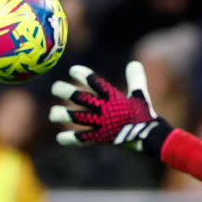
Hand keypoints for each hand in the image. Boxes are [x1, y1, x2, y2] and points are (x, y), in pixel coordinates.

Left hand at [49, 61, 170, 150]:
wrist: (150, 136)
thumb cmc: (144, 114)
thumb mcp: (140, 94)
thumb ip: (135, 78)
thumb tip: (134, 62)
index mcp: (113, 97)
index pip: (95, 82)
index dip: (82, 75)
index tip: (73, 70)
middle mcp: (105, 109)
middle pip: (81, 98)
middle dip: (66, 92)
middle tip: (55, 88)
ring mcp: (102, 124)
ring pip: (77, 118)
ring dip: (63, 115)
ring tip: (52, 114)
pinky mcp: (101, 138)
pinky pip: (82, 138)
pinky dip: (70, 139)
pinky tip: (59, 138)